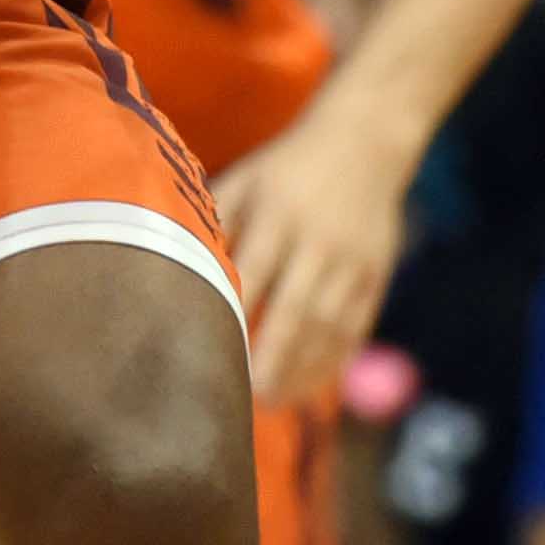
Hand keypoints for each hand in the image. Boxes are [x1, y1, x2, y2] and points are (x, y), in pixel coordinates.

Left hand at [210, 99, 417, 406]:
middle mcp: (317, 241)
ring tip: (274, 402)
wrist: (365, 142)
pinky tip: (312, 385)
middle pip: (294, 310)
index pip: (250, 276)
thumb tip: (168, 260)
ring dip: (303, 369)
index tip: (207, 356)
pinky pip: (357, 326)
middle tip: (245, 399)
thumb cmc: (284, 168)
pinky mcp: (377, 274)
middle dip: (271, 358)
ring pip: (329, 326)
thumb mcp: (243, 180)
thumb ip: (212, 220)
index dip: (230, 319)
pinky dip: (335, 359)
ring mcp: (353, 261)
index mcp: (276, 215)